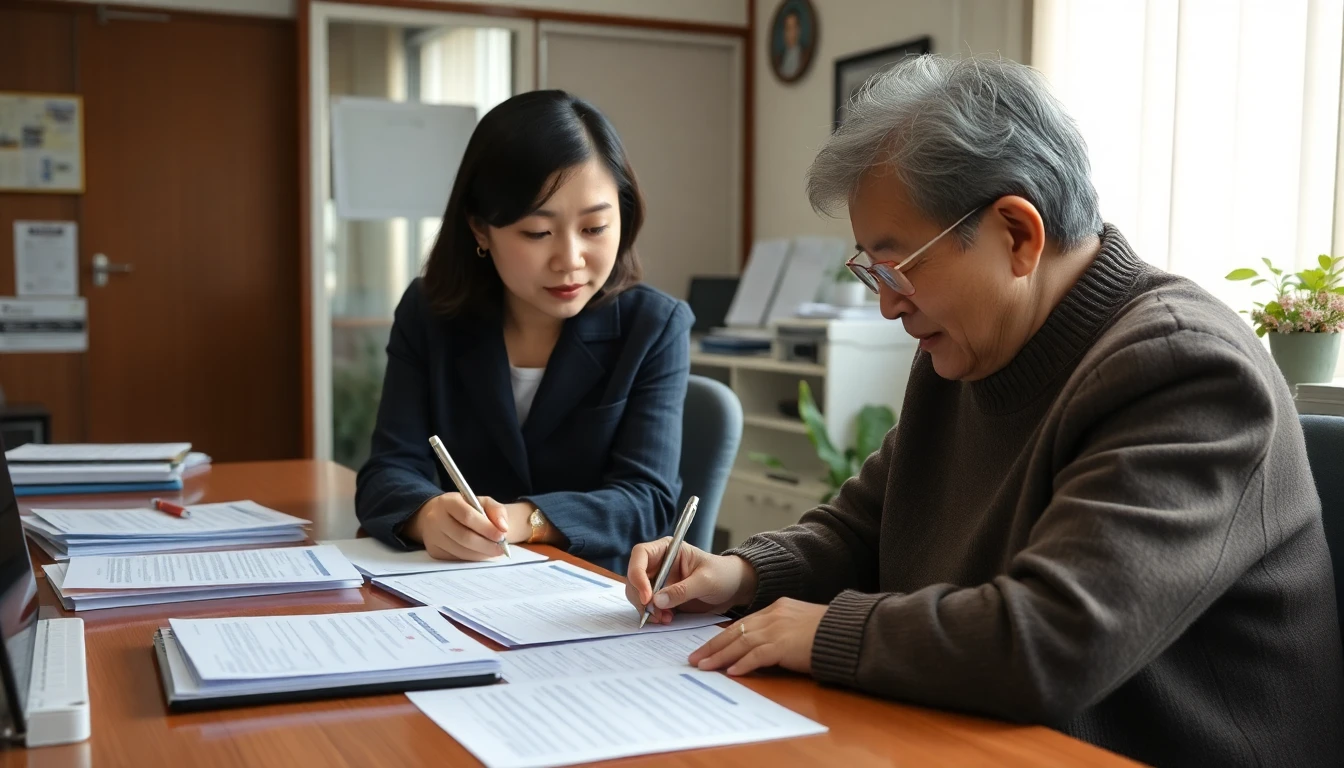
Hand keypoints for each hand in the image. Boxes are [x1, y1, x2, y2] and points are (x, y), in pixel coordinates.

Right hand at [407, 493, 508, 560]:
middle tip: (501, 548)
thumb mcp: (480, 501)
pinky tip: (481, 553)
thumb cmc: (463, 508)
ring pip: (461, 551)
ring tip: (494, 551)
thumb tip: (503, 527)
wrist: (436, 515)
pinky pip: (457, 558)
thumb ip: (496, 510)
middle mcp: (436, 519)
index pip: (467, 516)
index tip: (502, 535)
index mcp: (448, 502)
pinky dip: (473, 558)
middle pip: (464, 537)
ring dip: (481, 553)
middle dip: (486, 545)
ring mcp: (433, 537)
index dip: (486, 528)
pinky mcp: (434, 551)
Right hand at [625, 539, 757, 623]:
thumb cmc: (723, 575)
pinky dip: (653, 615)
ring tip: (665, 618)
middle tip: (655, 613)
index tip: (646, 596)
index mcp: (667, 549)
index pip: (640, 555)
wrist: (734, 589)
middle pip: (634, 577)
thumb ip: (682, 590)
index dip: (637, 574)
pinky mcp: (663, 597)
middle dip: (641, 597)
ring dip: (647, 609)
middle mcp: (659, 564)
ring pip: (638, 594)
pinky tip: (667, 619)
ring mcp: (659, 581)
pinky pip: (649, 607)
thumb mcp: (705, 581)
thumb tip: (656, 601)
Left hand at [688, 598, 826, 675]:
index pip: (742, 623)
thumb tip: (765, 648)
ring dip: (719, 656)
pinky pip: (757, 655)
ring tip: (704, 667)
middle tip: (695, 658)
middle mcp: (774, 615)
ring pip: (740, 643)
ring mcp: (778, 628)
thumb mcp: (801, 624)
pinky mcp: (784, 644)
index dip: (723, 637)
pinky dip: (742, 664)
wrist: (848, 631)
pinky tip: (731, 672)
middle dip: (712, 646)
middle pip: (734, 631)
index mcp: (777, 608)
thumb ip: (781, 631)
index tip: (708, 647)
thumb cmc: (829, 632)